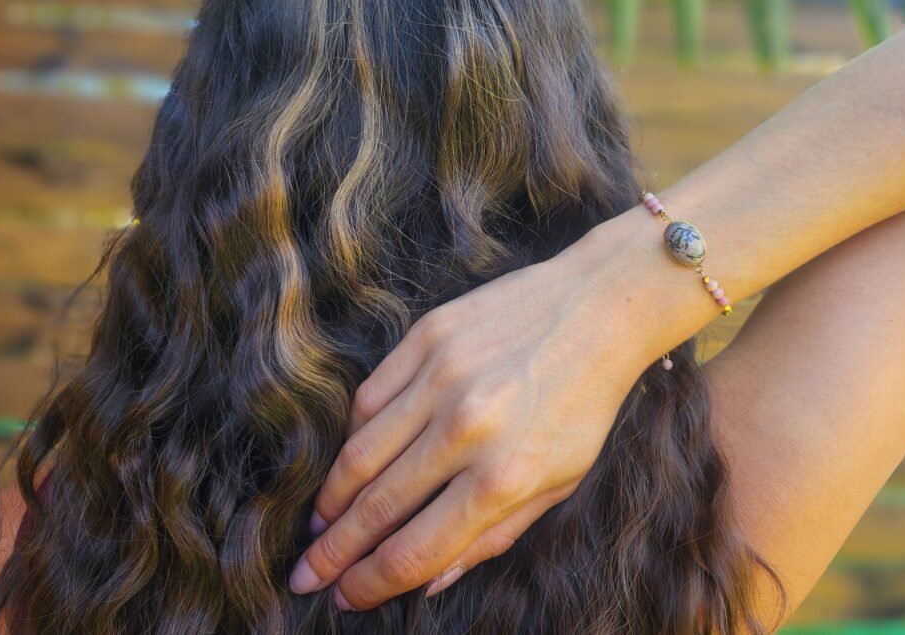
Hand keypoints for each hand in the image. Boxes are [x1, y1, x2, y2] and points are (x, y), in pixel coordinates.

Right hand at [286, 238, 650, 610]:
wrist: (599, 307)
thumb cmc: (584, 403)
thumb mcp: (559, 482)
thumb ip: (493, 537)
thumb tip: (430, 581)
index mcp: (504, 476)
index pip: (415, 549)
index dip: (371, 583)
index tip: (344, 597)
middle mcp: (466, 428)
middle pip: (376, 506)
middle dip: (333, 550)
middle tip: (306, 573)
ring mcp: (442, 376)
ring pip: (360, 452)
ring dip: (333, 497)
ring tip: (321, 522)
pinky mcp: (428, 336)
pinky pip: (369, 396)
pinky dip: (351, 434)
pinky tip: (349, 458)